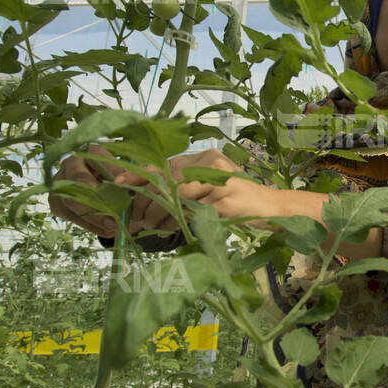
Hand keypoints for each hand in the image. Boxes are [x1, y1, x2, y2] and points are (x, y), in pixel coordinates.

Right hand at [48, 145, 125, 237]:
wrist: (99, 189)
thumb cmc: (115, 178)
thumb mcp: (123, 175)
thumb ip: (129, 179)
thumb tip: (133, 190)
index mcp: (90, 152)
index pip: (99, 159)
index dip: (113, 173)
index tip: (125, 187)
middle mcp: (71, 164)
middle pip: (78, 180)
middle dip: (96, 200)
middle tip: (113, 214)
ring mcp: (60, 182)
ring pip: (71, 200)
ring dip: (93, 216)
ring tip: (112, 226)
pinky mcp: (56, 202)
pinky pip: (71, 215)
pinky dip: (90, 225)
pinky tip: (106, 231)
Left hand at [113, 149, 246, 235]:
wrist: (270, 207)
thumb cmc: (237, 200)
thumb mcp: (209, 186)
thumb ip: (184, 186)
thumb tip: (146, 198)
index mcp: (205, 157)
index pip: (164, 163)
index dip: (139, 173)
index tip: (117, 182)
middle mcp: (210, 164)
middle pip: (166, 179)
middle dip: (146, 200)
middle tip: (138, 218)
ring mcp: (217, 181)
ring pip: (174, 196)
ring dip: (158, 214)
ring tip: (151, 227)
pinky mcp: (222, 200)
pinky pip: (189, 211)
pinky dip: (175, 222)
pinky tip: (169, 230)